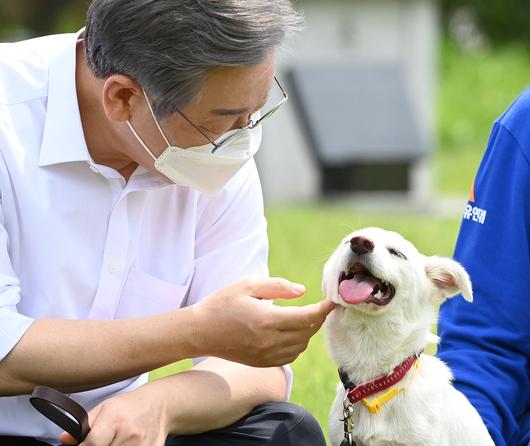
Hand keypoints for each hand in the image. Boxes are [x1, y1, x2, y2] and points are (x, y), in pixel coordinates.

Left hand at [59, 385, 167, 445]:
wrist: (160, 405)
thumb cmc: (130, 406)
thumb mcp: (105, 408)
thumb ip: (85, 426)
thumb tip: (64, 440)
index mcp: (115, 419)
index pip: (91, 445)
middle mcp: (129, 434)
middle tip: (104, 441)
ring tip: (116, 442)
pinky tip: (126, 444)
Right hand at [190, 277, 335, 366]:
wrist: (200, 332)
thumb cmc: (223, 303)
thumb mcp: (247, 285)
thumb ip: (277, 286)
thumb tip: (302, 291)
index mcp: (266, 320)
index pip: (307, 317)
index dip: (323, 309)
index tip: (331, 301)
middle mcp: (269, 341)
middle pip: (307, 332)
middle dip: (318, 319)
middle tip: (321, 307)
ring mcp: (266, 355)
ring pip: (301, 346)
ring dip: (309, 332)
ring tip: (307, 317)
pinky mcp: (262, 363)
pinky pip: (291, 356)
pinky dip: (299, 344)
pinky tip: (294, 333)